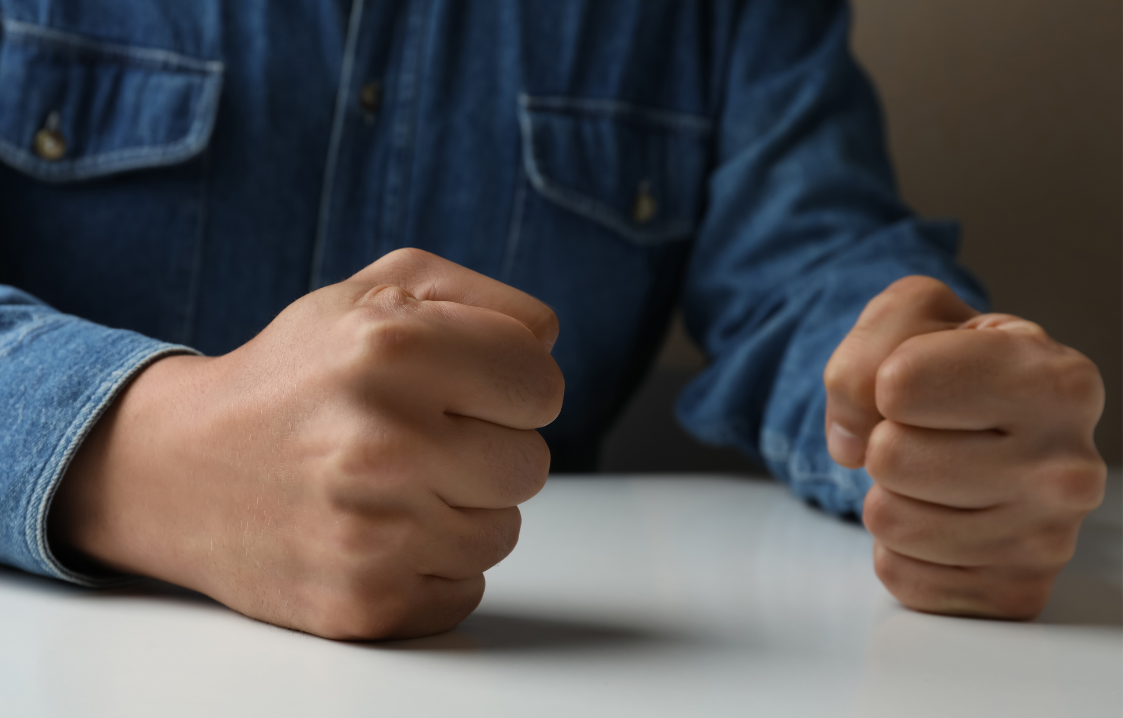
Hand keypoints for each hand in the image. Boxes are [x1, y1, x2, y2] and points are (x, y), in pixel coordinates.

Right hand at [49, 248, 562, 639]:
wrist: (177, 469)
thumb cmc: (294, 375)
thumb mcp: (375, 292)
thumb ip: (481, 299)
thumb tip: (546, 343)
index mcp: (392, 346)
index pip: (541, 384)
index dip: (511, 386)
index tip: (468, 390)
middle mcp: (383, 441)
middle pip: (531, 464)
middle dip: (486, 449)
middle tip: (420, 439)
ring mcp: (374, 532)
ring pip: (503, 532)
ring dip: (461, 510)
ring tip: (392, 485)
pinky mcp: (364, 603)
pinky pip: (467, 589)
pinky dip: (433, 565)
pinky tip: (378, 532)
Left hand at [824, 276, 1105, 619]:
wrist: (985, 430)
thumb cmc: (950, 366)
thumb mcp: (911, 315)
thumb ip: (868, 346)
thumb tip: (852, 442)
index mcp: (1057, 381)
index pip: (899, 385)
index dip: (888, 379)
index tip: (922, 382)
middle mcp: (1070, 465)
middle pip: (887, 455)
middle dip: (885, 439)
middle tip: (928, 435)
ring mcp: (1048, 539)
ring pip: (887, 518)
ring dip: (889, 494)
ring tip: (934, 475)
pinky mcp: (1014, 594)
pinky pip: (898, 573)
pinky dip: (900, 547)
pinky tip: (942, 519)